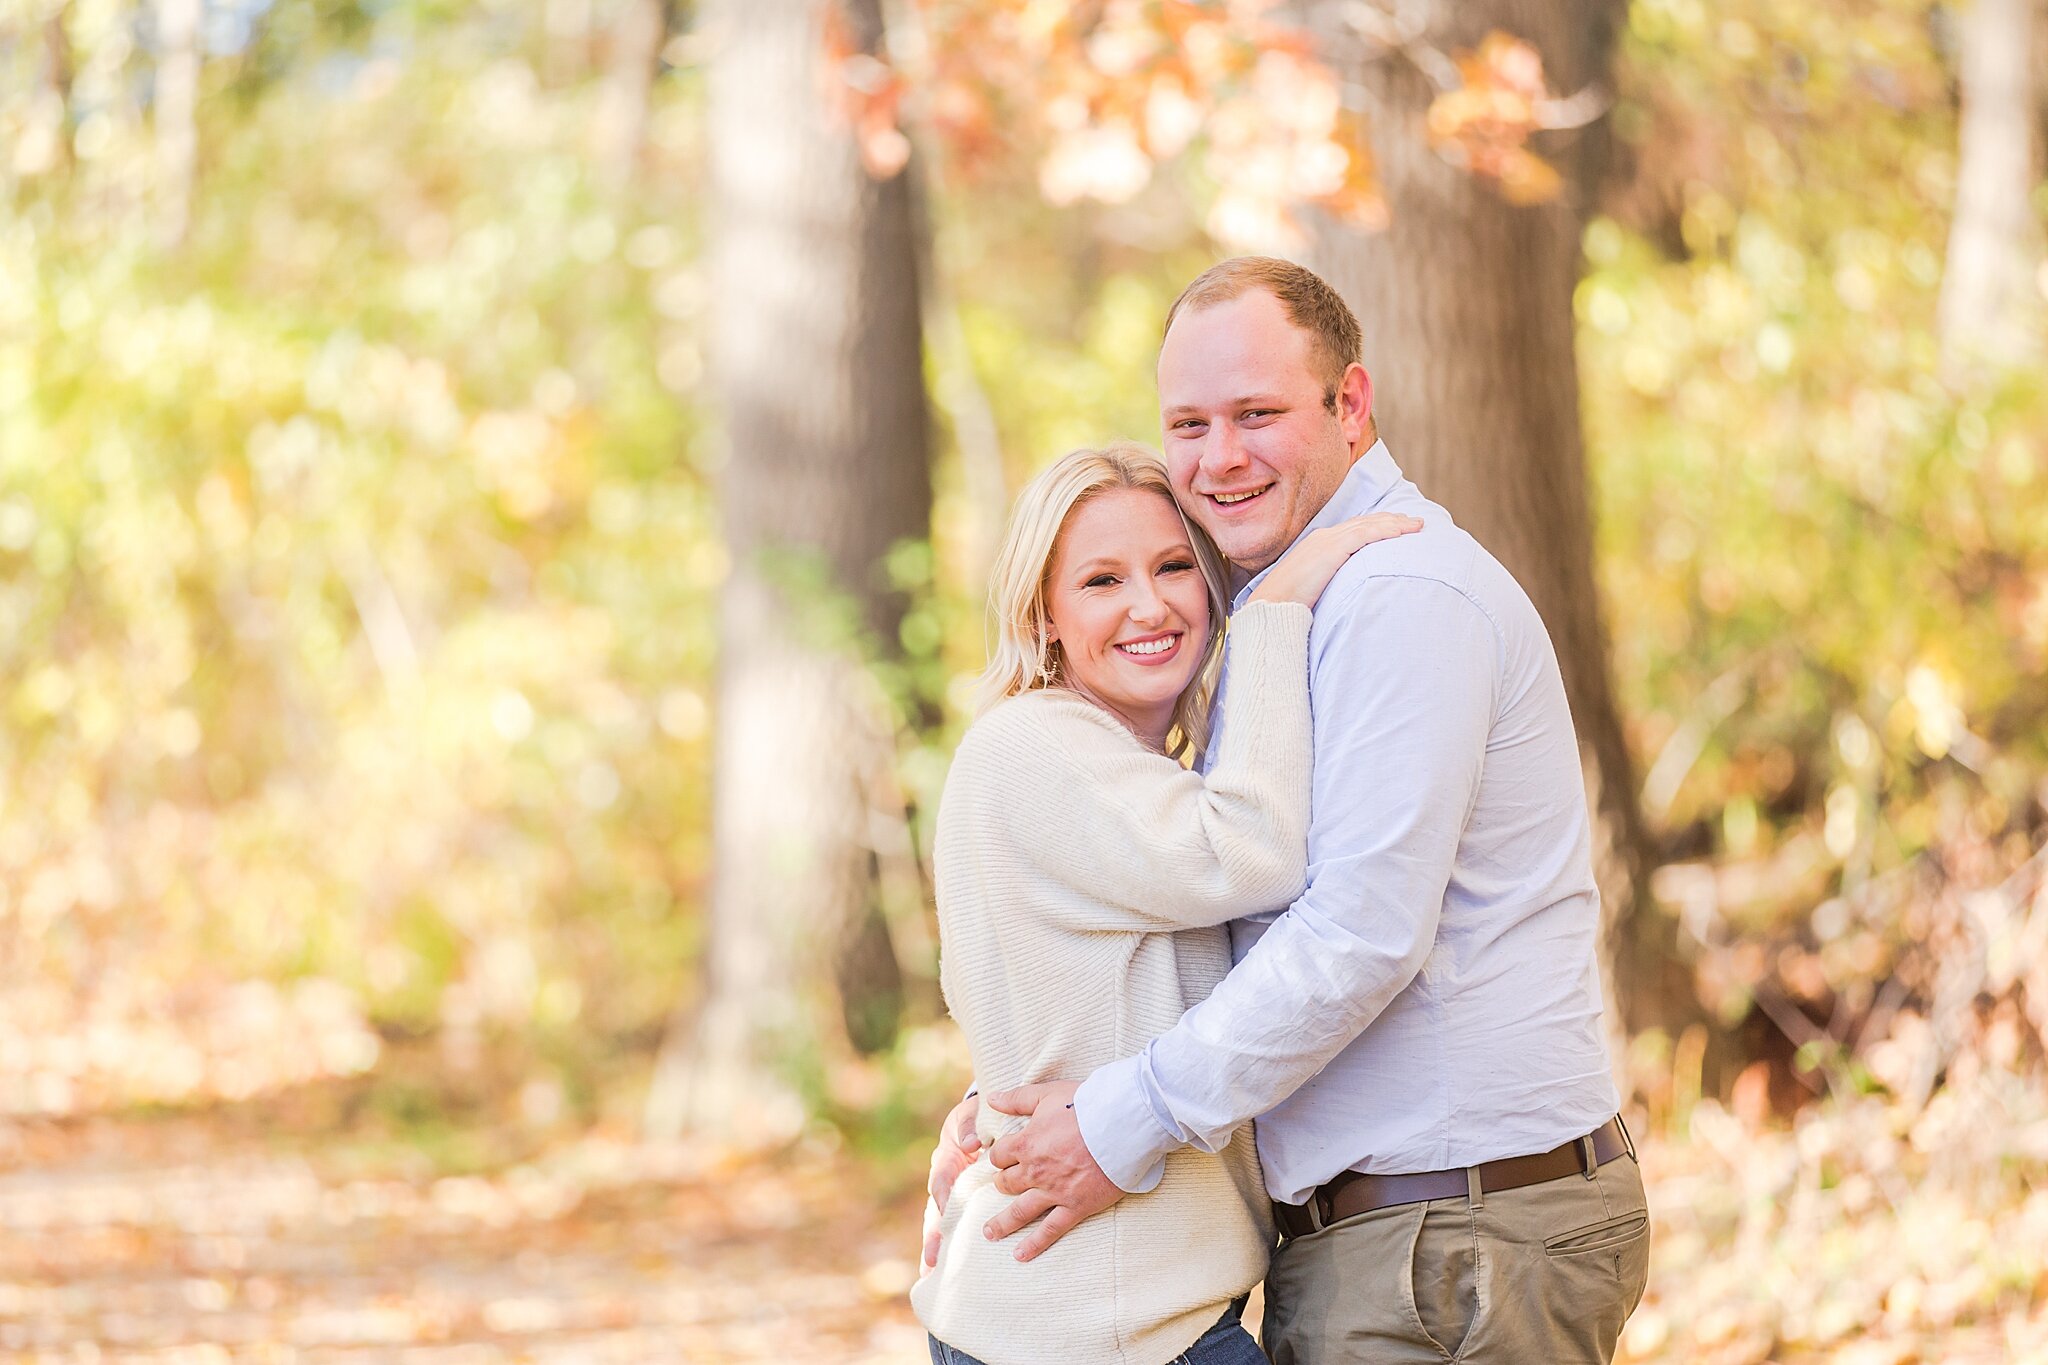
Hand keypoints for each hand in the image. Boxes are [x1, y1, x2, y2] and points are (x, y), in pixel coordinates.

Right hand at [922, 1092, 982, 1270]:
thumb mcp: (972, 1115)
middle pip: (935, 1211)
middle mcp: (943, 1179)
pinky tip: (947, 1266)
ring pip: (940, 1222)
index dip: (944, 1197)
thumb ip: (970, 1126)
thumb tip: (971, 1144)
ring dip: (936, 1246)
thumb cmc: (977, 1117)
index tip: (946, 1214)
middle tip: (931, 1261)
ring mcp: (949, 1193)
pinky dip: (950, 1243)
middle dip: (933, 1235)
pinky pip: (955, 1223)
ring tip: (931, 1272)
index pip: (942, 1180)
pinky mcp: (960, 1201)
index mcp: (946, 1158)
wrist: (980, 1118)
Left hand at [981, 1081, 1125, 1261]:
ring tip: (989, 1233)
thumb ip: (1016, 1098)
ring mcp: (1054, 1192)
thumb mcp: (1047, 1094)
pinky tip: (1020, 1255)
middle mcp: (1035, 1171)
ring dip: (1002, 1223)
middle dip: (1001, 1184)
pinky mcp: (1075, 1206)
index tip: (1003, 1157)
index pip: (999, 1155)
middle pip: (1006, 1183)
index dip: (999, 1155)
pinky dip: (1034, 1244)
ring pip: (1020, 1211)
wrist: (1121, 1124)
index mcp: (1026, 1143)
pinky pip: (1050, 1230)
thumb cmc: (1086, 1104)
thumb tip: (991, 1099)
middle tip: (1001, 1187)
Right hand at [1248, 511, 1422, 608]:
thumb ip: (1329, 581)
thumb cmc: (1288, 603)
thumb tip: (1346, 592)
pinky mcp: (1332, 549)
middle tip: (1414, 522)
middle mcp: (1323, 537)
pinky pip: (1365, 534)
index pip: (1353, 528)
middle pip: (1364, 522)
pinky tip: (1402, 532)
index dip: (1376, 526)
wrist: (1272, 605)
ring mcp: (1327, 541)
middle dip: (1391, 520)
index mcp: (1318, 544)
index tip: (1396, 527)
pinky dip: (1386, 530)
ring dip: (1395, 523)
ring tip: (1416, 525)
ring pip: (1368, 525)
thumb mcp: (1312, 587)